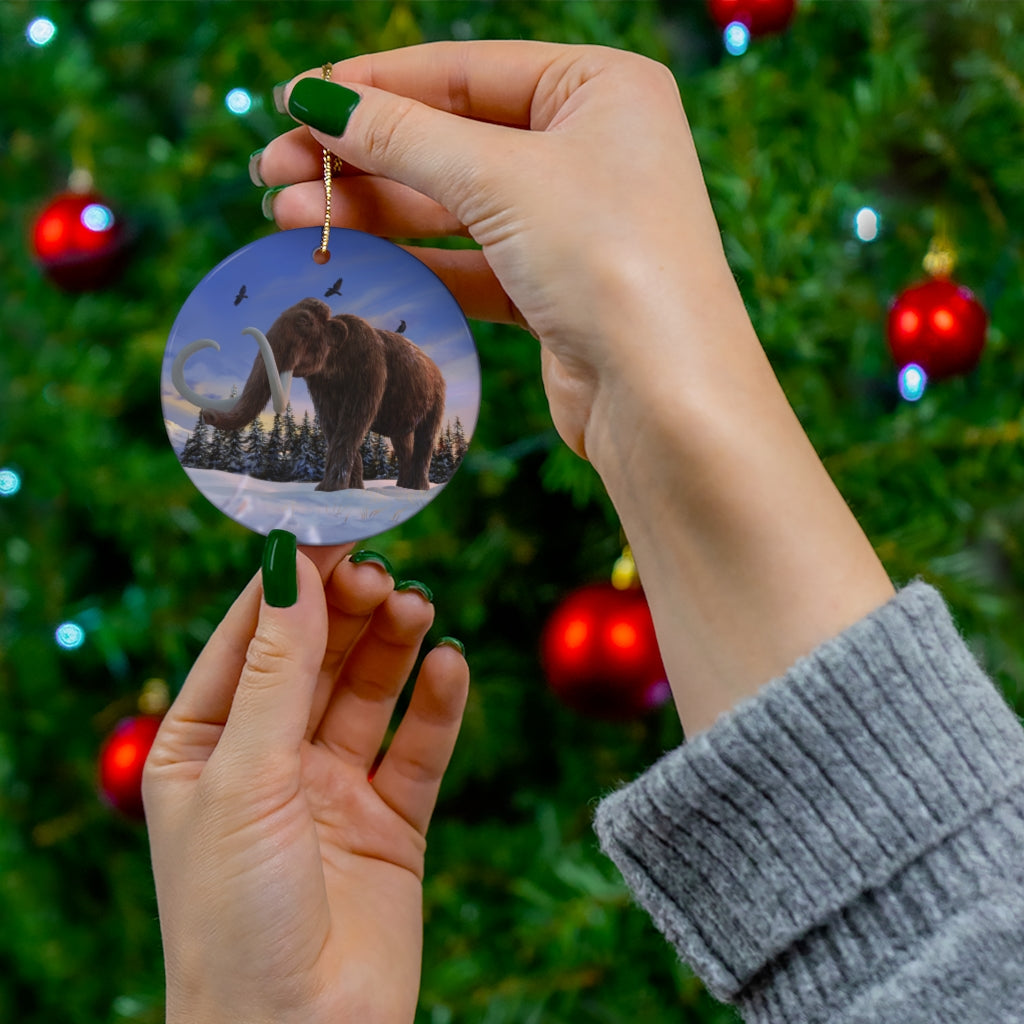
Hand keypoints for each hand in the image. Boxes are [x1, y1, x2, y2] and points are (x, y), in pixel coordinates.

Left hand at [143, 541, 468, 1023]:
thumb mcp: (245, 776)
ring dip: (394, 646)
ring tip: (417, 608)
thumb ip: (277, 670)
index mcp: (205, 745)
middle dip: (348, 611)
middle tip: (383, 573)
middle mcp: (269, 759)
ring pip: (370, 692)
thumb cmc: (235, 916)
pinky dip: (437, 705)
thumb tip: (291, 568)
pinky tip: (450, 666)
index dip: (291, 583)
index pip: (250, 638)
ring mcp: (332, 788)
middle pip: (317, 657)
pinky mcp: (391, 821)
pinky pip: (419, 747)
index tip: (333, 531)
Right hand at [256, 41, 740, 462]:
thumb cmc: (609, 261)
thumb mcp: (500, 178)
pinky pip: (470, 261)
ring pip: (454, 204)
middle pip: (451, 138)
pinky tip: (351, 257)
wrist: (664, 398)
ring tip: (288, 216)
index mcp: (601, 88)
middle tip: (273, 171)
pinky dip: (412, 259)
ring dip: (373, 210)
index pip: (464, 71)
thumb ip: (404, 136)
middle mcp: (591, 148)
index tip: (294, 100)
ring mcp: (574, 222)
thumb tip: (318, 100)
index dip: (373, 85)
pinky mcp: (555, 289)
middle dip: (360, 155)